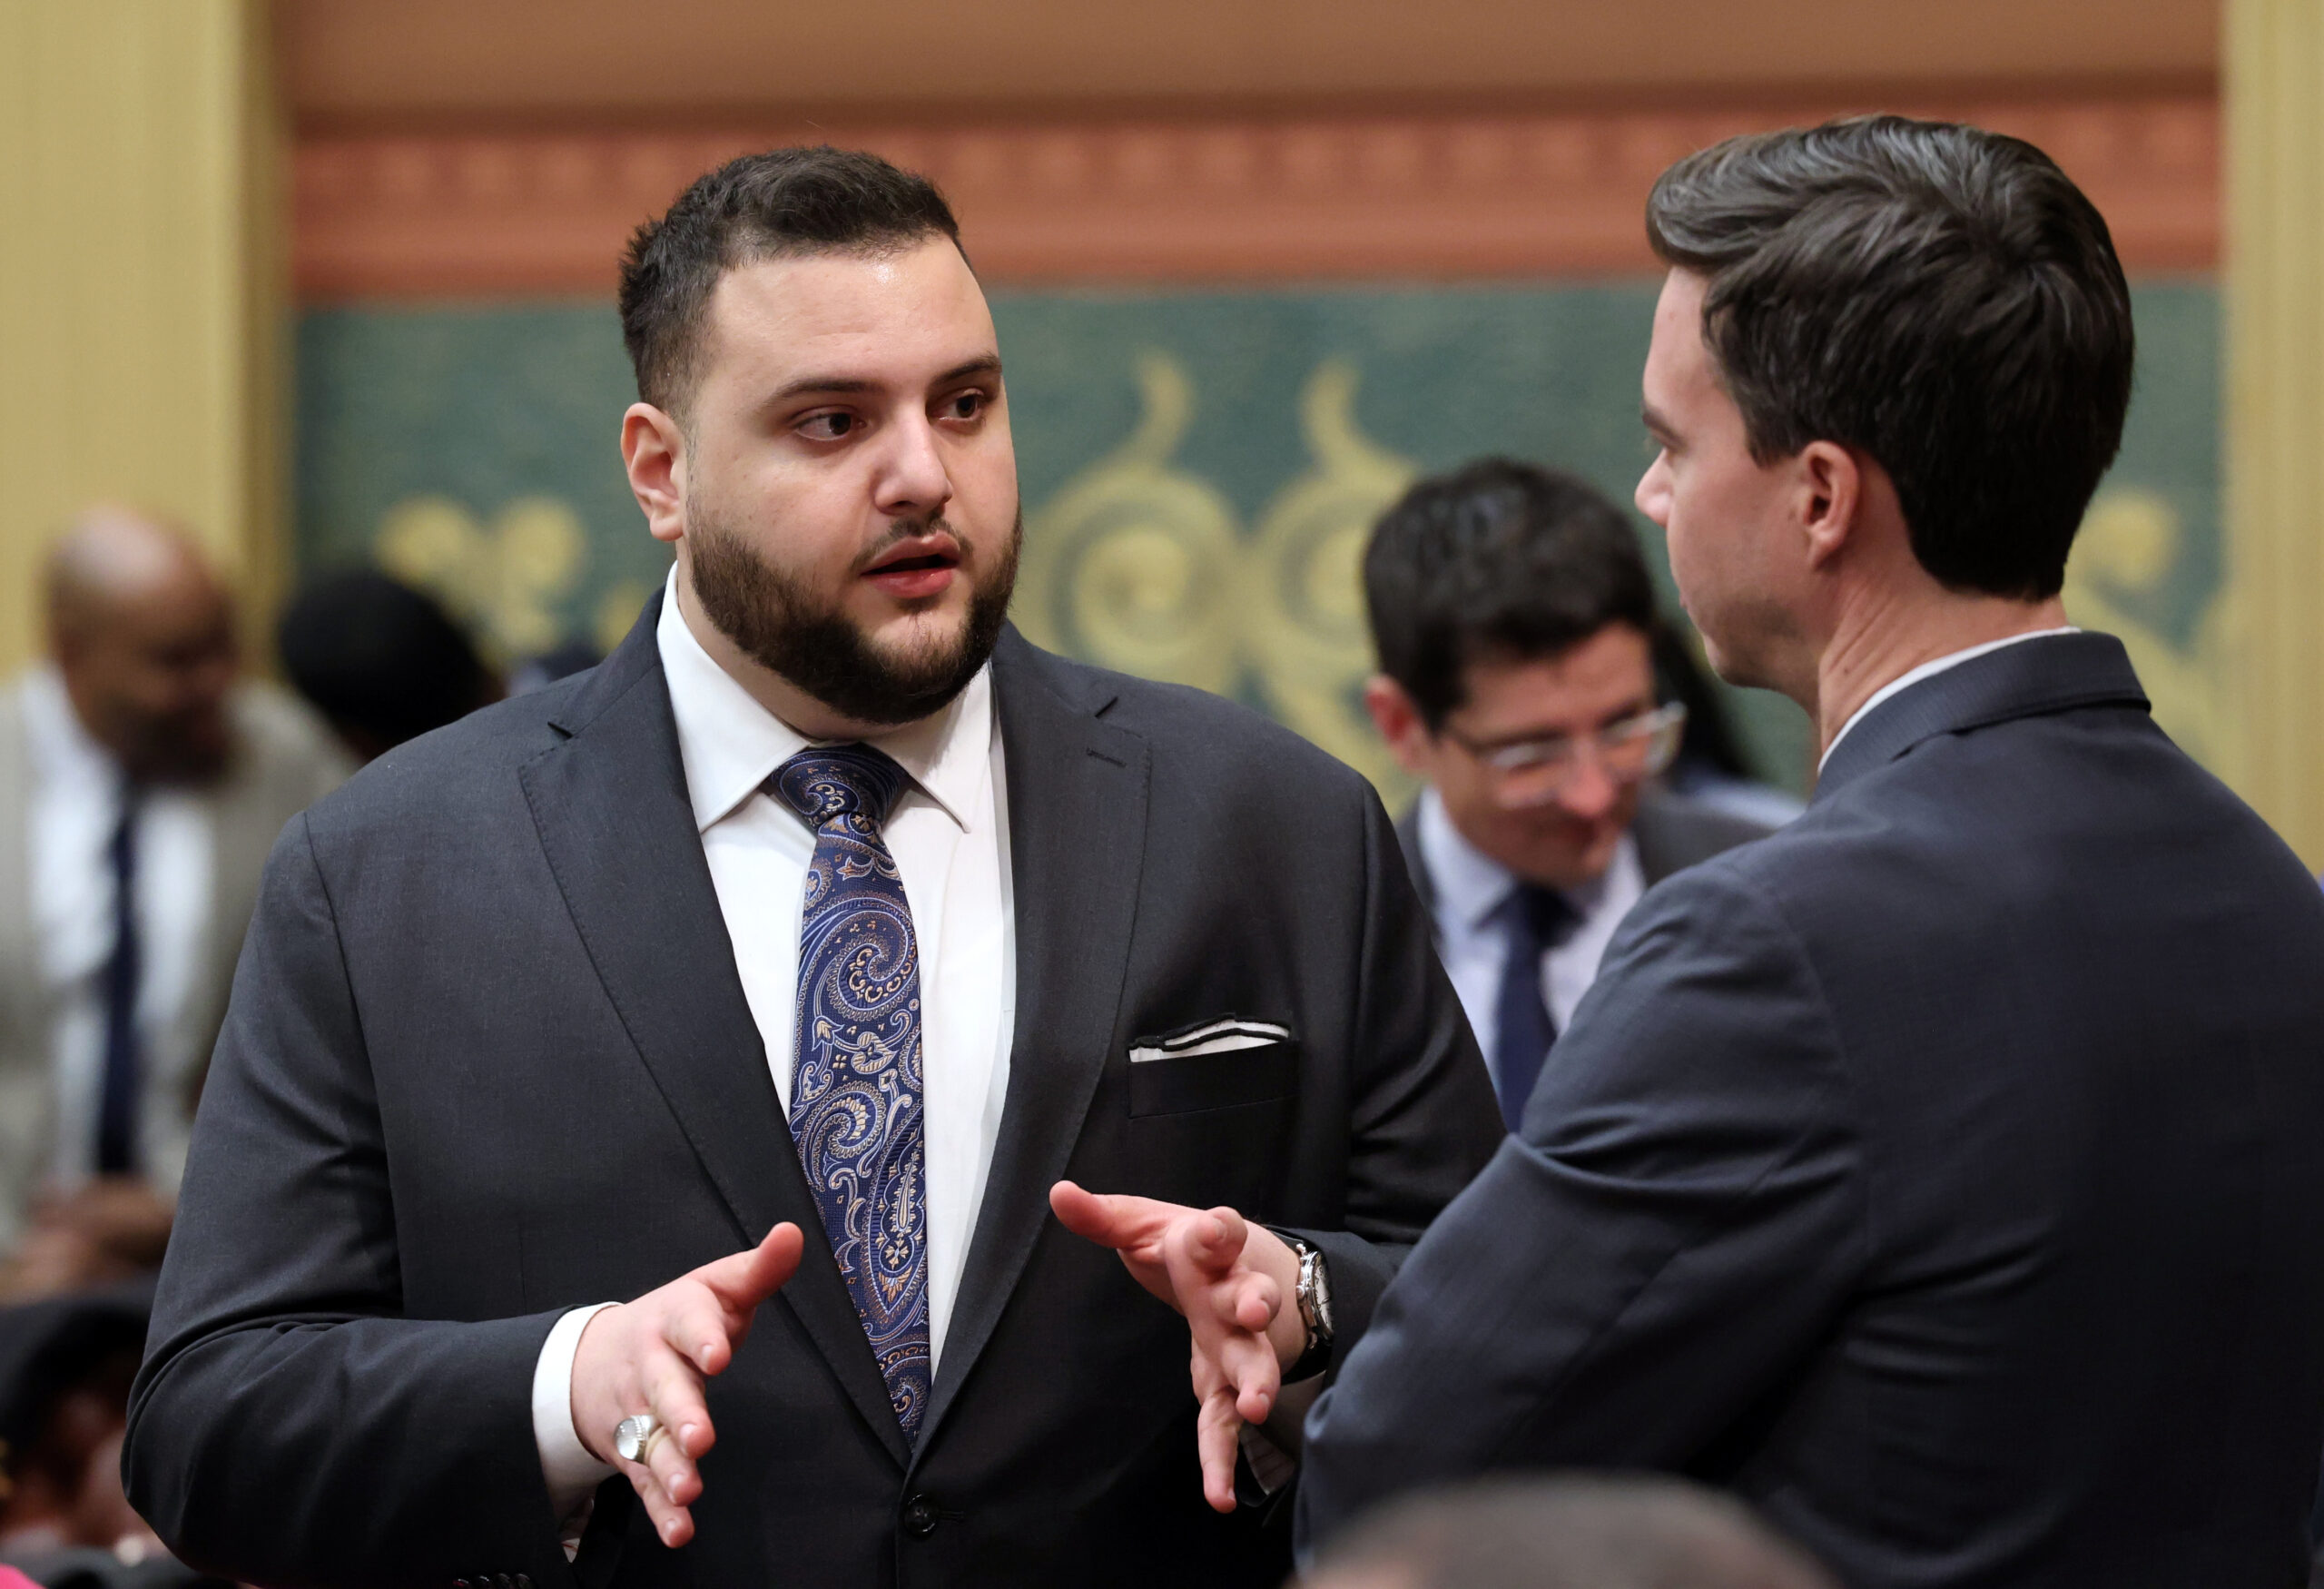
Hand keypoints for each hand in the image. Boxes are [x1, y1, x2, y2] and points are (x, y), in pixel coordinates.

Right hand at [569, 1223, 803, 1546]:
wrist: (598, 1357)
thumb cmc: (678, 1319)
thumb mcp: (716, 1286)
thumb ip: (759, 1268)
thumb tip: (794, 1234)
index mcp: (674, 1320)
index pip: (687, 1324)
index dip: (702, 1338)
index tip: (719, 1353)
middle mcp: (651, 1368)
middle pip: (664, 1391)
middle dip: (681, 1414)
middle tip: (701, 1438)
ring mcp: (638, 1415)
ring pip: (650, 1442)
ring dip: (668, 1468)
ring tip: (689, 1490)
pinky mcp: (635, 1453)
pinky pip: (646, 1483)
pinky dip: (661, 1509)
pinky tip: (679, 1530)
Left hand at [1049, 1182, 1303, 1511]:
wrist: (1234, 1275)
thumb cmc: (1185, 1249)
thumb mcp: (1143, 1224)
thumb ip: (1102, 1217)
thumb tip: (1059, 1193)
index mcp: (1210, 1250)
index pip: (1221, 1232)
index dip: (1218, 1229)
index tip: (1214, 1228)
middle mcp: (1231, 1295)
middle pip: (1248, 1296)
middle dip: (1255, 1302)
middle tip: (1256, 1309)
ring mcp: (1235, 1343)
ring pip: (1252, 1360)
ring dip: (1258, 1380)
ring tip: (1256, 1403)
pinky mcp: (1225, 1385)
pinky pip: (1225, 1423)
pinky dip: (1222, 1458)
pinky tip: (1218, 1495)